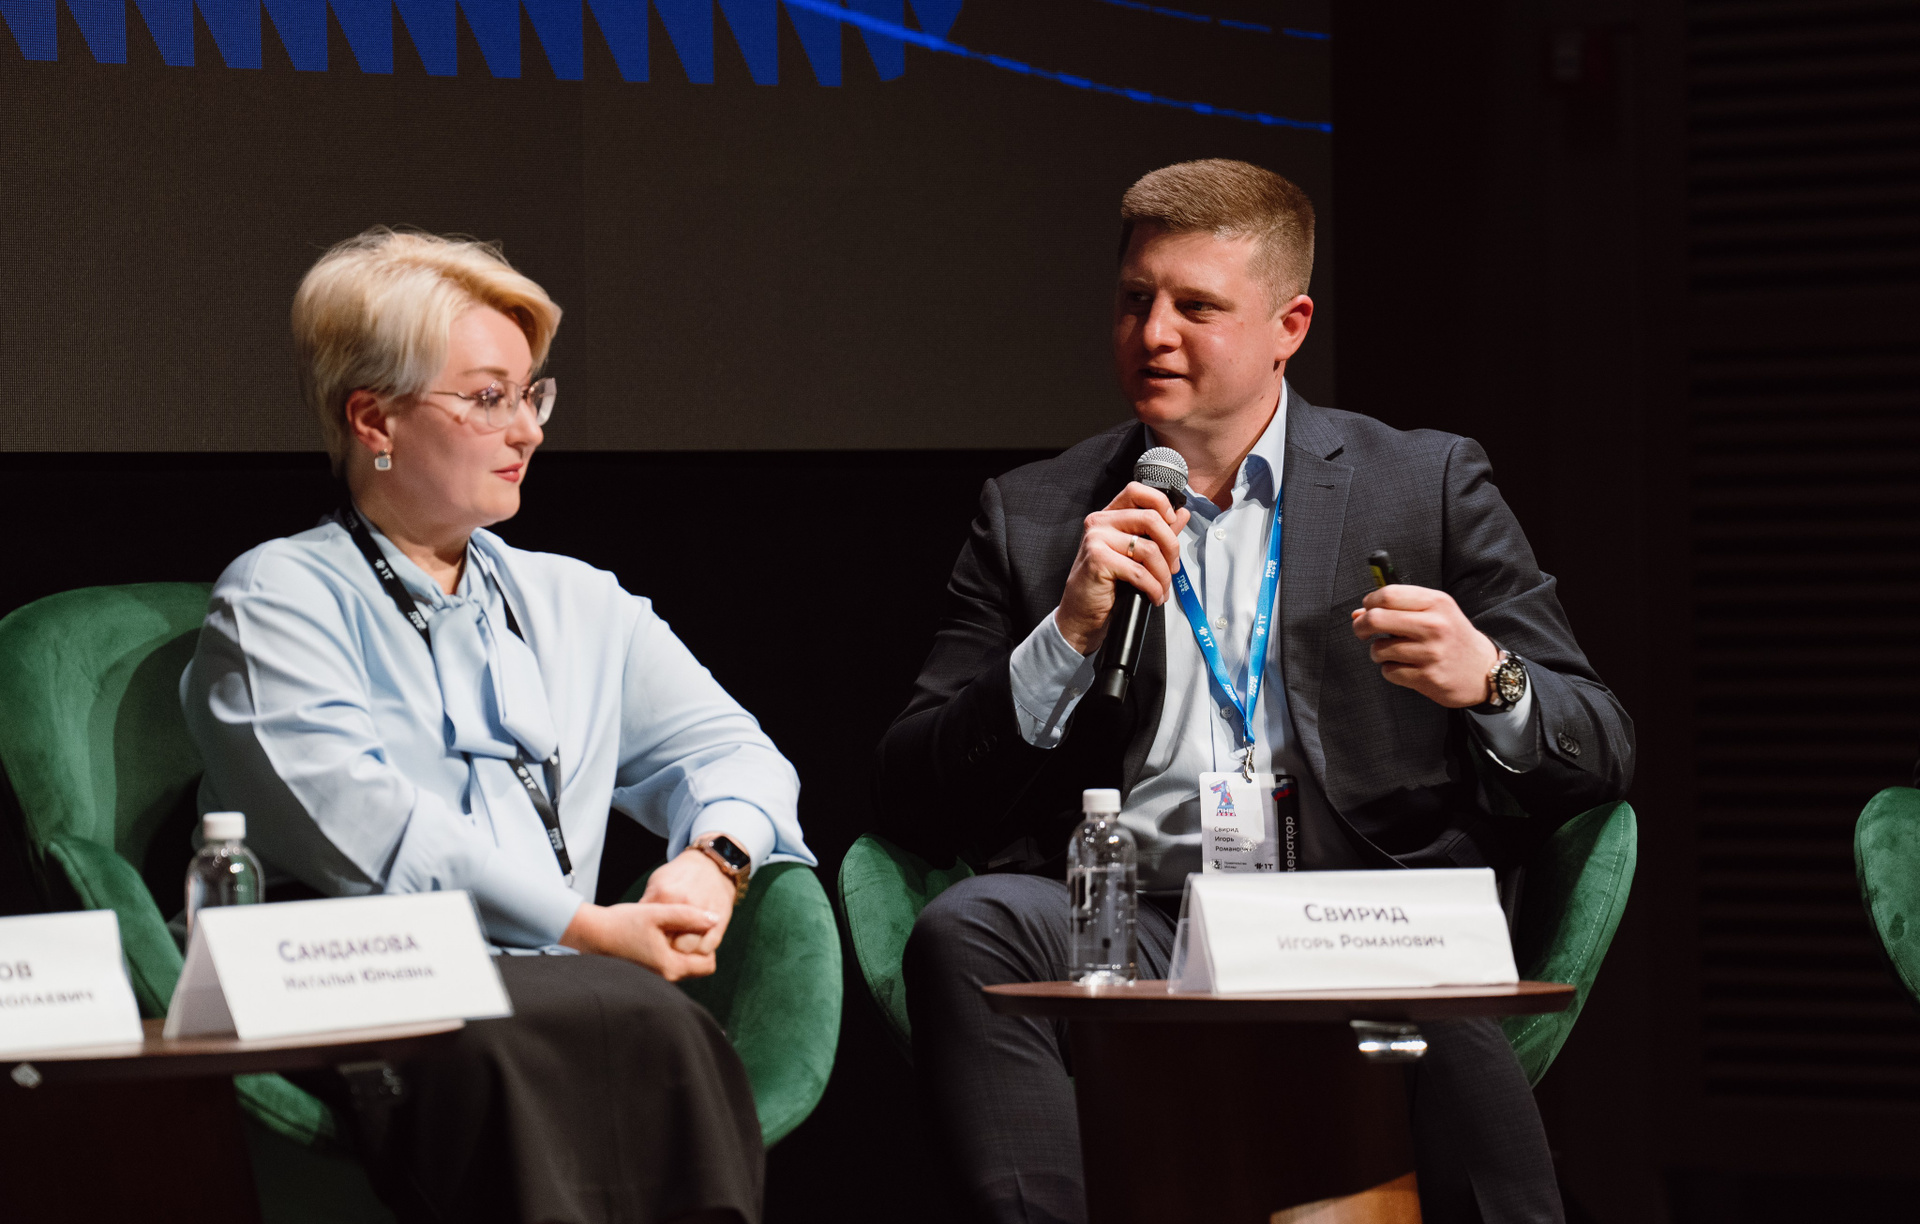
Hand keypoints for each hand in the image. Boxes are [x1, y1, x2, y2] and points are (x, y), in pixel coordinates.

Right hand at [559, 900, 722, 980]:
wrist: (590, 933)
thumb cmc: (622, 922)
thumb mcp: (658, 913)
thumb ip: (689, 916)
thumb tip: (714, 919)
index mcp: (670, 968)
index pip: (708, 965)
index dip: (707, 943)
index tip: (694, 925)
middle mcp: (663, 979)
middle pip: (696, 966)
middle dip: (694, 946)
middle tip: (680, 924)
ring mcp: (653, 979)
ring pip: (682, 965)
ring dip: (680, 948)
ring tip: (664, 928)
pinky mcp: (644, 975)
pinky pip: (668, 965)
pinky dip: (668, 952)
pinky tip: (654, 935)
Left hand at [640, 847, 738, 955]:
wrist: (711, 864)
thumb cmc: (679, 876)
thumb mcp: (657, 883)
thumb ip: (646, 904)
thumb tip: (635, 928)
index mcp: (665, 895)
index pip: (651, 931)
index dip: (650, 939)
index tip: (650, 939)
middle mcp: (686, 905)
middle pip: (670, 945)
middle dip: (667, 948)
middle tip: (666, 944)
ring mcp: (704, 914)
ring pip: (689, 950)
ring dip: (684, 951)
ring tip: (681, 944)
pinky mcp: (720, 921)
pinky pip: (707, 948)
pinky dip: (700, 950)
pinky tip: (695, 942)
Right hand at [1054, 481, 1191, 654]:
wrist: (1081, 614)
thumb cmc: (1107, 584)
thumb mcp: (1135, 554)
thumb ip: (1157, 532)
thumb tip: (1182, 513)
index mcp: (1109, 516)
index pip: (1137, 491)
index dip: (1161, 502)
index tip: (1172, 521)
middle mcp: (1100, 522)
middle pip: (1151, 518)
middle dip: (1172, 546)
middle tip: (1173, 568)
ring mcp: (1096, 539)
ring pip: (1149, 549)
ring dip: (1163, 575)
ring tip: (1162, 589)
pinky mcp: (1098, 560)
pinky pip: (1139, 571)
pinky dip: (1153, 588)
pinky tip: (1154, 597)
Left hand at [1349, 585, 1499, 707]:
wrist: (1484, 671)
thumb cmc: (1453, 637)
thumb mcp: (1435, 613)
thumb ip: (1399, 609)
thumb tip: (1357, 613)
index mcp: (1437, 602)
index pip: (1388, 594)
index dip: (1370, 602)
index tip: (1367, 609)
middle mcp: (1435, 625)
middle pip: (1377, 618)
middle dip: (1361, 626)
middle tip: (1362, 632)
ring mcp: (1431, 652)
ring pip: (1379, 649)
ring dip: (1379, 652)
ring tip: (1394, 652)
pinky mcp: (1428, 677)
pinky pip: (1389, 671)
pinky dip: (1391, 670)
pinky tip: (1406, 667)